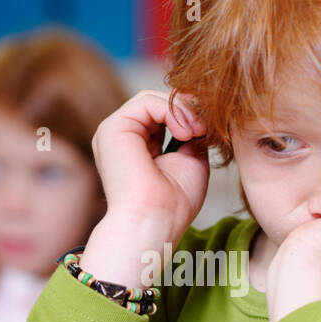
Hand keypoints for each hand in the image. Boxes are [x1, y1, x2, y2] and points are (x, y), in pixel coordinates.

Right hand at [80, 90, 210, 286]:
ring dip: (182, 110)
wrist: (154, 223)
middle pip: (157, 102)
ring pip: (153, 98)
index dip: (189, 115)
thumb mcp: (190, 161)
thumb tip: (199, 117)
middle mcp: (121, 136)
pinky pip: (147, 101)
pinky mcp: (112, 128)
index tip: (208, 131)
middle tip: (205, 128)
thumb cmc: (172, 204)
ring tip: (196, 131)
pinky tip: (185, 132)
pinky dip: (172, 111)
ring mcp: (114, 131)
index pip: (163, 114)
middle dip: (187, 109)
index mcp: (136, 145)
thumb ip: (191, 137)